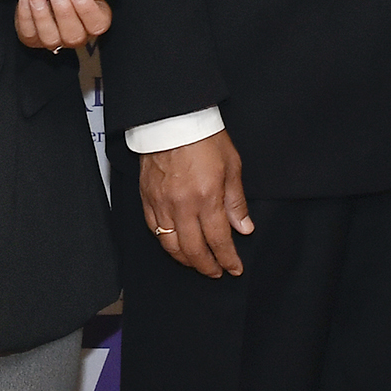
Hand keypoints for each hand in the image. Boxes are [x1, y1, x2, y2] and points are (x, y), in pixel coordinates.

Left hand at [14, 0, 112, 50]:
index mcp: (95, 20)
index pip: (97, 24)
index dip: (87, 10)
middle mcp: (77, 34)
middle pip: (74, 36)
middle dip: (63, 13)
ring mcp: (56, 39)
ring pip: (50, 39)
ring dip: (42, 16)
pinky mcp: (35, 39)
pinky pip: (30, 34)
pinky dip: (26, 17)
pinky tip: (26, 0)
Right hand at [140, 131, 251, 277]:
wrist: (173, 119)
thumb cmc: (204, 137)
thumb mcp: (232, 166)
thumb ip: (236, 201)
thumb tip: (244, 228)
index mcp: (207, 197)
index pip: (219, 240)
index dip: (228, 259)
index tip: (234, 268)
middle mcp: (182, 205)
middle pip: (193, 250)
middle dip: (207, 266)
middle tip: (217, 272)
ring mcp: (162, 203)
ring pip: (170, 244)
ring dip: (185, 259)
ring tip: (197, 262)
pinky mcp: (147, 198)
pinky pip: (154, 229)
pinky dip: (165, 242)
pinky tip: (174, 244)